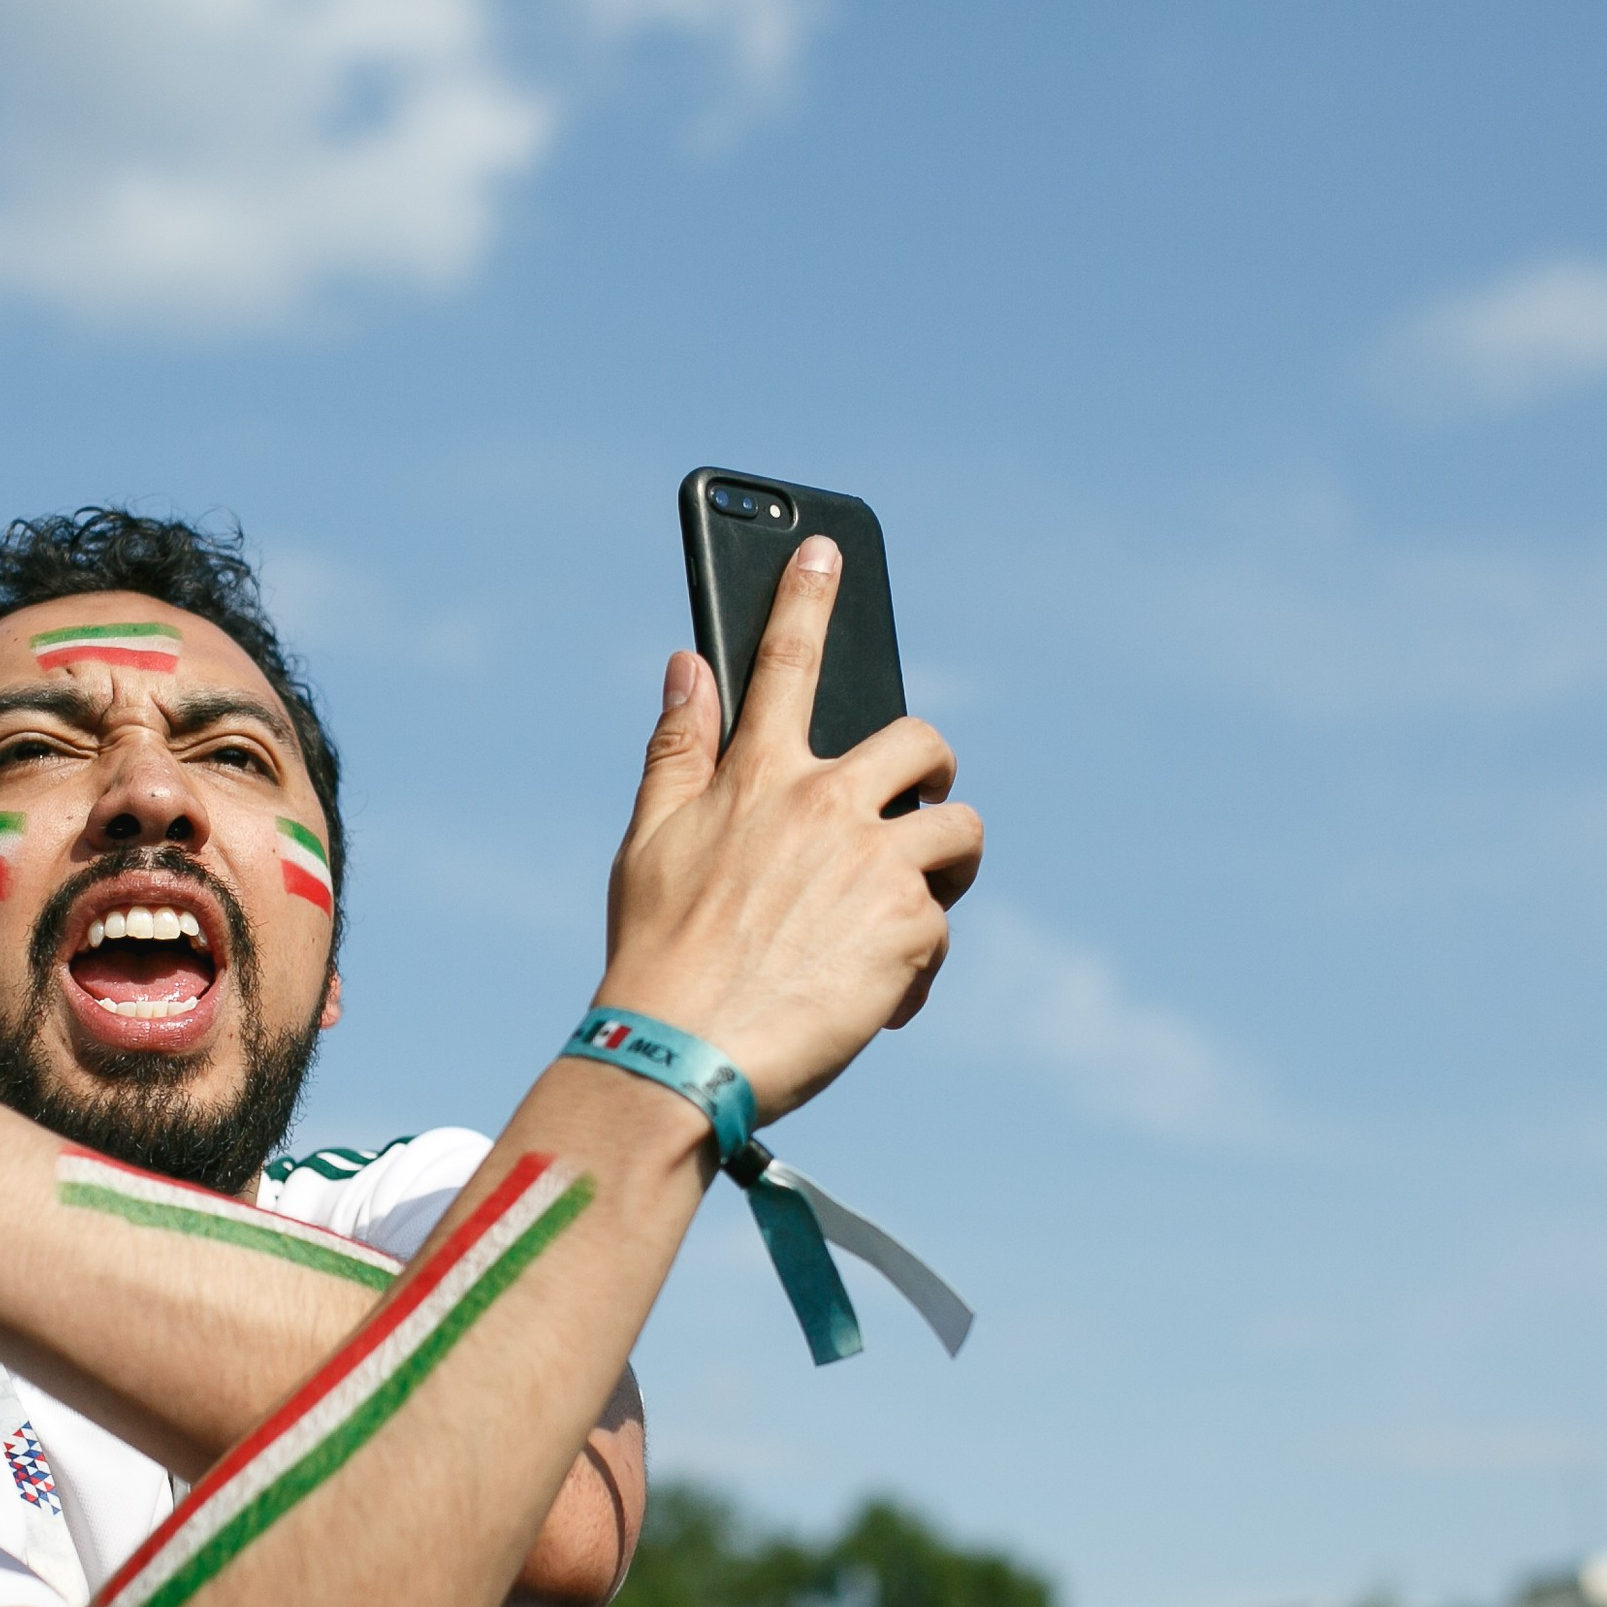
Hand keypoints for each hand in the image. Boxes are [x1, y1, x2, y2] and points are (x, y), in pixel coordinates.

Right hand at [599, 538, 982, 1121]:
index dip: (804, 599)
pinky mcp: (912, 928)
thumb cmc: (657, 957)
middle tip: (908, 815)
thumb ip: (678, 750)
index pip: (784, 662)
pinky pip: (943, 926)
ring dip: (943, 866)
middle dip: (926, 774)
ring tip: (903, 915)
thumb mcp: (648, 844)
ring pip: (958, 829)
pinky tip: (873, 1001)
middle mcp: (824, 804)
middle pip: (919, 742)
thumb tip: (686, 664)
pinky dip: (915, 966)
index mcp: (756, 776)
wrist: (683, 1055)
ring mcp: (875, 862)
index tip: (823, 551)